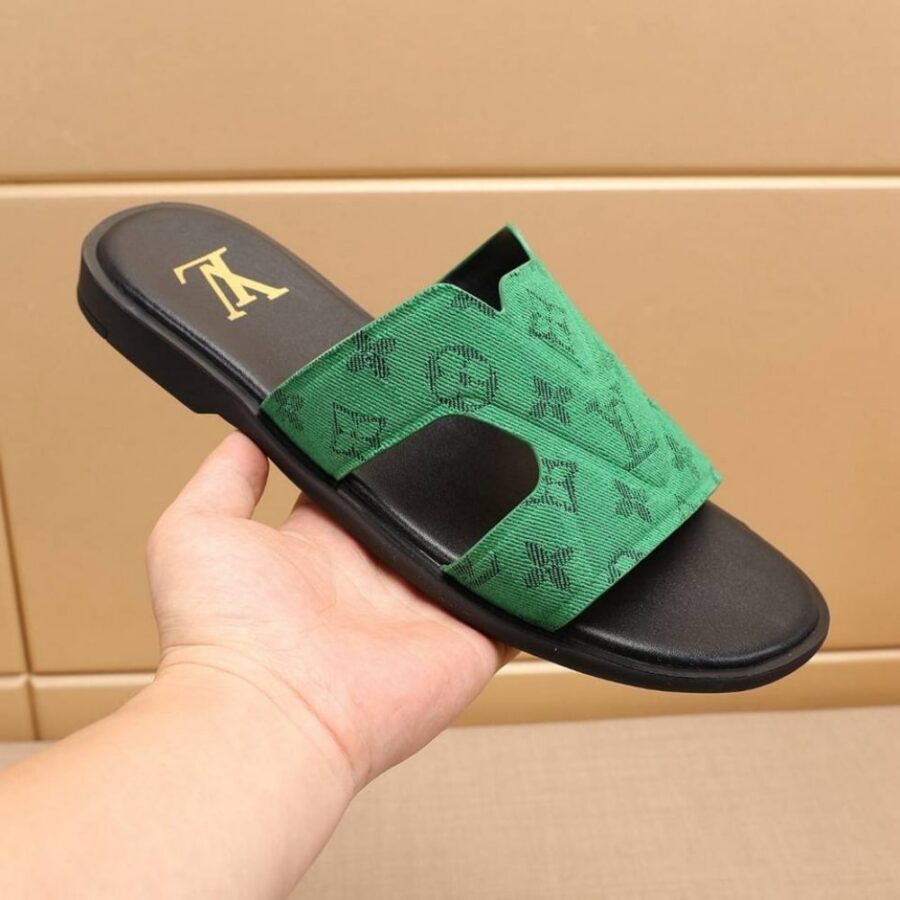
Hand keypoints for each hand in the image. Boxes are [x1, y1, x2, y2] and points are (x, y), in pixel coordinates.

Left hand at [147, 431, 509, 789]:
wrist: (269, 715)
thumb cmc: (220, 632)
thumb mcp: (197, 528)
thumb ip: (227, 475)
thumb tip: (246, 428)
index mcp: (323, 546)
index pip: (363, 486)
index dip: (384, 449)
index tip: (407, 402)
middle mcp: (377, 575)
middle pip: (424, 516)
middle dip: (448, 478)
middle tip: (482, 420)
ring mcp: (427, 610)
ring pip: (474, 555)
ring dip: (497, 521)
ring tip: (533, 461)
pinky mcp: (470, 640)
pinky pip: (517, 604)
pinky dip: (537, 581)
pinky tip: (560, 534)